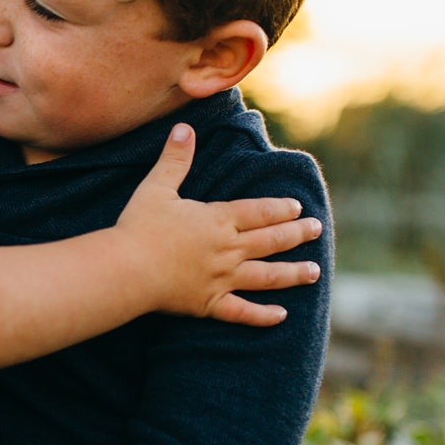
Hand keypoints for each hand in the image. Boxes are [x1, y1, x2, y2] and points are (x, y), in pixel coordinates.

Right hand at [116, 123, 323, 326]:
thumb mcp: (156, 187)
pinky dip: (263, 315)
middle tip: (317, 230)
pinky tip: (282, 316)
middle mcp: (228, 249)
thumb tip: (184, 128)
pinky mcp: (210, 303)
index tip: (299, 207)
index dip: (281, 209)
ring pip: (267, 276)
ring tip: (314, 272)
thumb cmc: (139, 227)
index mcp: (218, 220)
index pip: (259, 212)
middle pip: (271, 241)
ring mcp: (222, 279)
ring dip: (293, 273)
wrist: (127, 269)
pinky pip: (243, 312)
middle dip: (297, 234)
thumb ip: (175, 159)